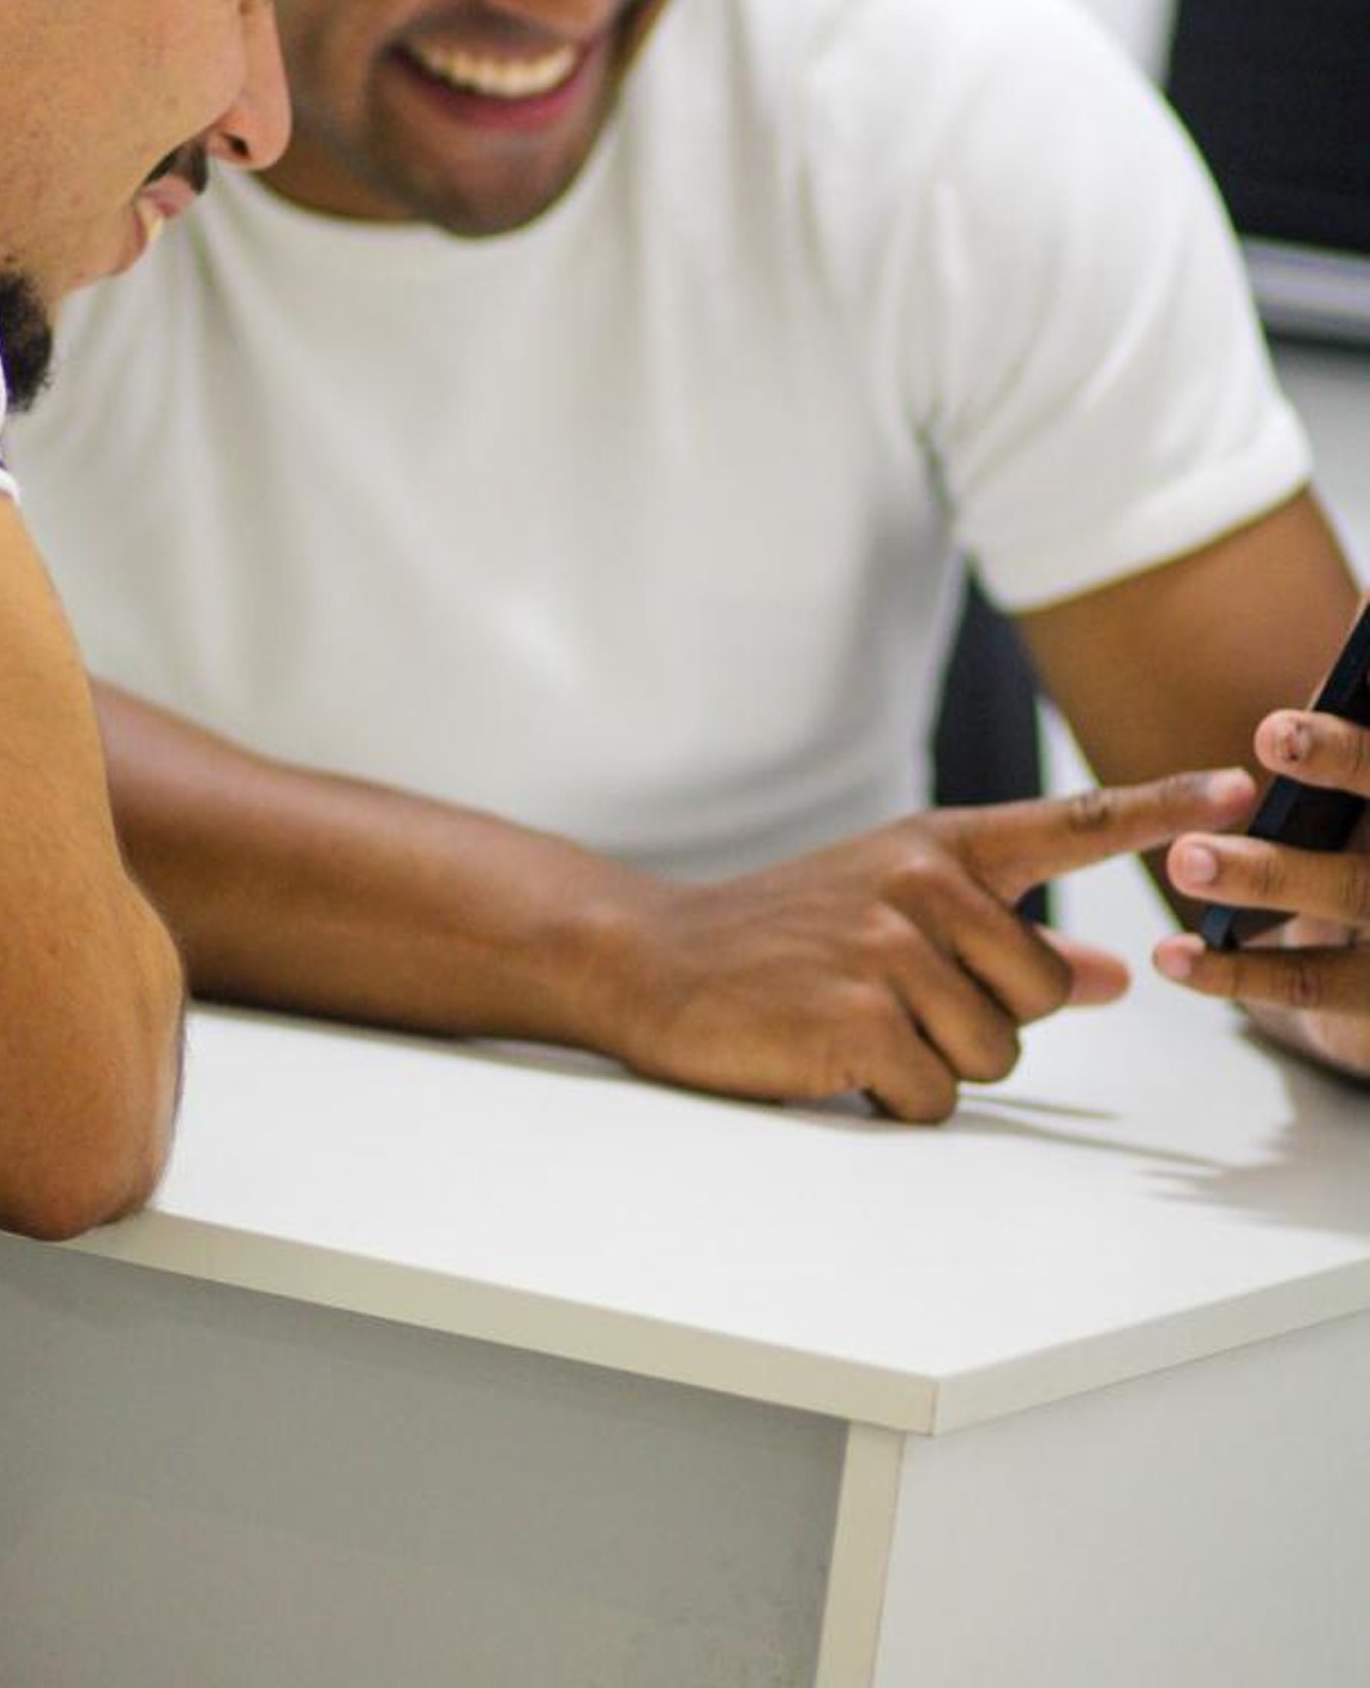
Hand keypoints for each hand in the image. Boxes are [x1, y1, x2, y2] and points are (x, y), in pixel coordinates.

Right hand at [581, 769, 1255, 1122]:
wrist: (654, 958)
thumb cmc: (783, 935)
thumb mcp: (895, 912)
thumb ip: (1008, 937)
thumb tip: (1112, 977)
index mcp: (940, 845)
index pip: (1071, 822)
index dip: (1161, 808)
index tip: (1236, 790)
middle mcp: (922, 880)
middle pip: (1038, 994)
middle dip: (979, 1020)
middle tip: (889, 998)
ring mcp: (889, 946)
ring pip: (992, 1053)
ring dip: (932, 1065)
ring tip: (855, 1025)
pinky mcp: (859, 1017)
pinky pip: (934, 1099)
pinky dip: (890, 1100)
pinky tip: (831, 1058)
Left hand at [1156, 709, 1369, 1078]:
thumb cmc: (1361, 837)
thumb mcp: (1357, 773)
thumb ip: (1346, 718)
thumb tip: (1367, 562)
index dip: (1360, 731)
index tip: (1309, 695)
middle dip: (1343, 759)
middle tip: (1273, 731)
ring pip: (1350, 890)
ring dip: (1267, 872)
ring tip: (1189, 856)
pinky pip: (1309, 982)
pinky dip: (1236, 970)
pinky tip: (1172, 953)